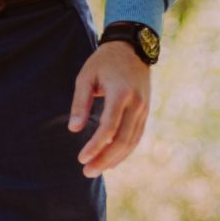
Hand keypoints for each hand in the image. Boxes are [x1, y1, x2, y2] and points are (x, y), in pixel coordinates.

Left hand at [69, 38, 151, 173]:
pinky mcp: (145, 112)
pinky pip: (136, 136)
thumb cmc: (104, 62)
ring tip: (96, 170)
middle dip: (104, 159)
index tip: (81, 159)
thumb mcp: (86, 77)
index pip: (109, 127)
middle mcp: (136, 104)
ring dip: (114, 159)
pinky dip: (124, 151)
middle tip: (87, 172)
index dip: (95, 146)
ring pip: (132, 141)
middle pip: (123, 140)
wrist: (133, 48)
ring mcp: (144, 109)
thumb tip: (74, 129)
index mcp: (120, 93)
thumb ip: (80, 103)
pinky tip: (111, 160)